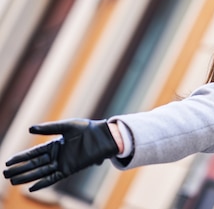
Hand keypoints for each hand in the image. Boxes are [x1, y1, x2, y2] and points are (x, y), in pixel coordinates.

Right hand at [3, 119, 119, 191]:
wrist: (104, 136)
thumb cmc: (88, 129)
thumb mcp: (67, 126)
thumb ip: (49, 128)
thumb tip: (29, 129)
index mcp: (55, 144)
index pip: (34, 153)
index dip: (21, 157)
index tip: (8, 161)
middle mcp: (57, 155)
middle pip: (34, 164)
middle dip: (20, 169)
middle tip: (5, 174)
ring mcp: (63, 163)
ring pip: (41, 172)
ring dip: (27, 177)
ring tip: (13, 181)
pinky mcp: (70, 169)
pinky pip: (54, 178)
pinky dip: (43, 183)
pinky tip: (31, 188)